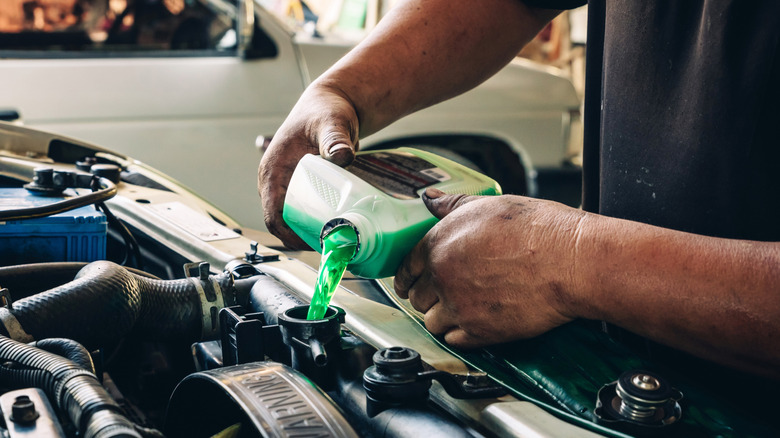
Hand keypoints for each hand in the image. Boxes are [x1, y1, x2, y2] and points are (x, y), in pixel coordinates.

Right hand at [258, 85, 359, 248]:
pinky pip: (304, 212)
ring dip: (310, 232)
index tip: (313, 244)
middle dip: (303, 238)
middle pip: (282, 223)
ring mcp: (288, 186)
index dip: (289, 236)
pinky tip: (337, 228)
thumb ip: (335, 139)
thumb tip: (341, 155)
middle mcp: (275, 182)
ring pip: (293, 220)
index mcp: (272, 170)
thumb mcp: (331, 123)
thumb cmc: (325, 110)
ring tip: (336, 241)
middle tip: (332, 246)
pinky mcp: (301, 188)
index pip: (272, 215)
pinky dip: (317, 222)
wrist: (333, 103)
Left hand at [394, 188, 587, 347]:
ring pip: (431, 322)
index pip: (406, 267)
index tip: (411, 282)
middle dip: (427, 295)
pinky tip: (474, 322)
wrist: (571, 260)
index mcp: (439, 243)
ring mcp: (459, 307)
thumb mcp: (490, 205)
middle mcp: (443, 276)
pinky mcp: (480, 332)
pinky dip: (459, 334)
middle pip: (416, 296)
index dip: (408, 276)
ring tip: (461, 308)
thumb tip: (429, 199)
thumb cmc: (538, 229)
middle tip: (444, 293)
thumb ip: (452, 205)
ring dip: (442, 317)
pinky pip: (453, 341)